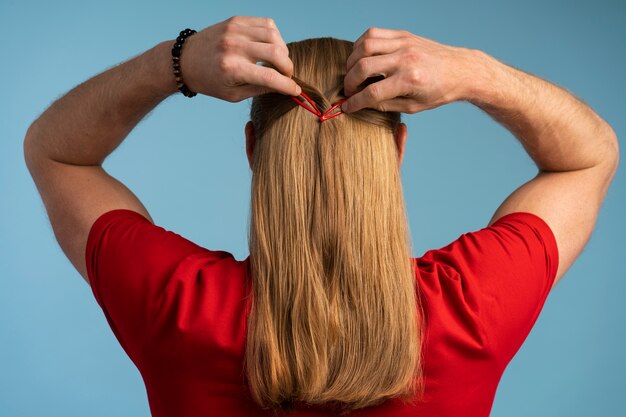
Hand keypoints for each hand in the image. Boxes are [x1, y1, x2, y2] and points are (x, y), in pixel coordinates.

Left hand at [179, 16, 300, 100]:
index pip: (271, 77)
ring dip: (283, 50)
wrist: (185, 61)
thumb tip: (285, 87)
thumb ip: (261, 89)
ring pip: (275, 36)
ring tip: (278, 61)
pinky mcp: (236, 20)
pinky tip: (270, 47)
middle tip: (286, 75)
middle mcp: (234, 47)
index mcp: (232, 69)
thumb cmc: (210, 81)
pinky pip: (266, 23)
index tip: (296, 90)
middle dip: (288, 67)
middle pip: (277, 53)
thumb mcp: (234, 94)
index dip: (288, 85)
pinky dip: (274, 36)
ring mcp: (235, 30)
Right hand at [342, 28, 474, 112]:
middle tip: (349, 90)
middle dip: (350, 81)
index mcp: (410, 80)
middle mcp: (406, 59)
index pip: (372, 92)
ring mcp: (404, 43)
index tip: (346, 106)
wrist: (460, 70)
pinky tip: (360, 56)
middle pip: (364, 67)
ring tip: (353, 72)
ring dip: (352, 60)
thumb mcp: (413, 107)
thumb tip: (363, 103)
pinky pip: (374, 33)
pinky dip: (361, 44)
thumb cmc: (439, 91)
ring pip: (365, 45)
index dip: (355, 101)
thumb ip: (386, 105)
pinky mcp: (404, 35)